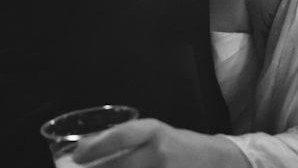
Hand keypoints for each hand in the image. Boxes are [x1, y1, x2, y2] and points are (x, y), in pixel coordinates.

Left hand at [71, 119, 248, 167]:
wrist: (219, 162)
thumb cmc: (183, 147)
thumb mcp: (157, 134)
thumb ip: (129, 141)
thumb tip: (89, 150)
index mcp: (155, 132)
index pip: (121, 136)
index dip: (96, 146)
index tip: (78, 155)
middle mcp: (158, 154)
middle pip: (118, 165)